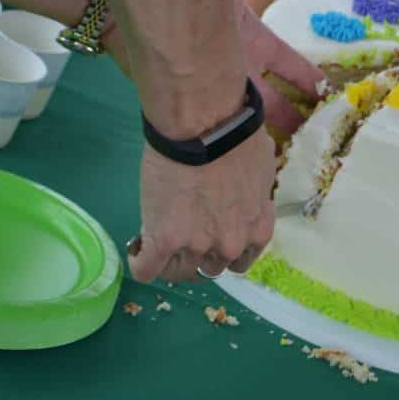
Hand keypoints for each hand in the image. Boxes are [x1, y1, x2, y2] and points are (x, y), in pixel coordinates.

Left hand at [102, 0, 326, 136]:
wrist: (126, 1)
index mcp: (249, 35)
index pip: (286, 62)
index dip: (307, 78)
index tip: (327, 94)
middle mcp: (234, 61)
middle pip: (270, 95)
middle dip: (291, 114)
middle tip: (311, 136)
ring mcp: (212, 80)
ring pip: (245, 112)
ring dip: (261, 130)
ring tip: (282, 153)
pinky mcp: (189, 95)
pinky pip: (217, 122)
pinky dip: (229, 136)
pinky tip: (240, 154)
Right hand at [129, 131, 276, 282]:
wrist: (204, 125)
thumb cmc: (237, 135)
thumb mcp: (260, 170)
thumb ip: (253, 195)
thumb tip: (244, 192)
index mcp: (257, 229)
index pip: (241, 261)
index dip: (224, 249)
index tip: (211, 237)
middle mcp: (231, 245)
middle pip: (211, 269)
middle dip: (198, 256)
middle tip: (183, 237)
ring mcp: (197, 246)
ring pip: (179, 273)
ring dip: (169, 262)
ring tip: (157, 241)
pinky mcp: (164, 241)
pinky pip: (147, 270)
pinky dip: (141, 263)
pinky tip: (138, 248)